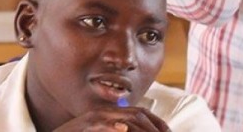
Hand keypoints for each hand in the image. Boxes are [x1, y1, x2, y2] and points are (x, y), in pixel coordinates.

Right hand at [55, 108, 170, 131]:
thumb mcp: (102, 131)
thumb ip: (116, 129)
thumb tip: (129, 129)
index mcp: (110, 114)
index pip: (140, 113)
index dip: (158, 122)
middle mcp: (104, 113)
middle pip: (137, 115)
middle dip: (154, 128)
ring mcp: (93, 119)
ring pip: (124, 120)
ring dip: (141, 130)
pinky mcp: (84, 126)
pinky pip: (101, 125)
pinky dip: (113, 127)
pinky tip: (123, 129)